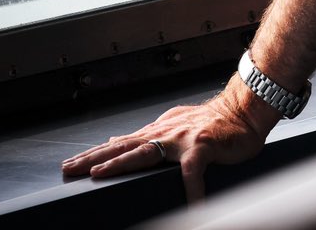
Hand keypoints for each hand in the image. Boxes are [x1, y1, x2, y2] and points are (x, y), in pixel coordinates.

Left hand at [60, 76, 273, 203]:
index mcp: (159, 131)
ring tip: (100, 175)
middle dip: (95, 158)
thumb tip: (117, 140)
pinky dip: (190, 189)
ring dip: (120, 162)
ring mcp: (183, 138)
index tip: (71, 165)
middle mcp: (166, 132)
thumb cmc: (215, 122)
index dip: (95, 154)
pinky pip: (192, 170)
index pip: (120, 143)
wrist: (245, 109)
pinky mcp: (203, 145)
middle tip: (70, 169)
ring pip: (146, 150)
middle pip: (124, 145)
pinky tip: (190, 206)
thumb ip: (148, 134)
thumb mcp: (175, 125)